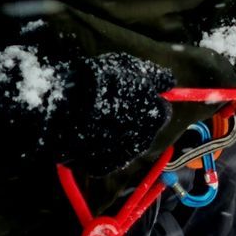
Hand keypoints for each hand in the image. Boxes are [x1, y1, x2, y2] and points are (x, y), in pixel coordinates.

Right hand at [58, 55, 176, 175]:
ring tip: (98, 120)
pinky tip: (87, 134)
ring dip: (117, 135)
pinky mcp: (100, 167)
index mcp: (157, 117)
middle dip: (134, 120)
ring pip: (125, 146)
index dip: (149, 102)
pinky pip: (104, 158)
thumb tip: (169, 82)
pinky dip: (99, 149)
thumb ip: (157, 77)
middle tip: (115, 106)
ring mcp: (123, 156)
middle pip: (145, 131)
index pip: (161, 111)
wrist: (67, 106)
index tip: (135, 94)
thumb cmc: (104, 81)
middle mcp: (145, 140)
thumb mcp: (134, 68)